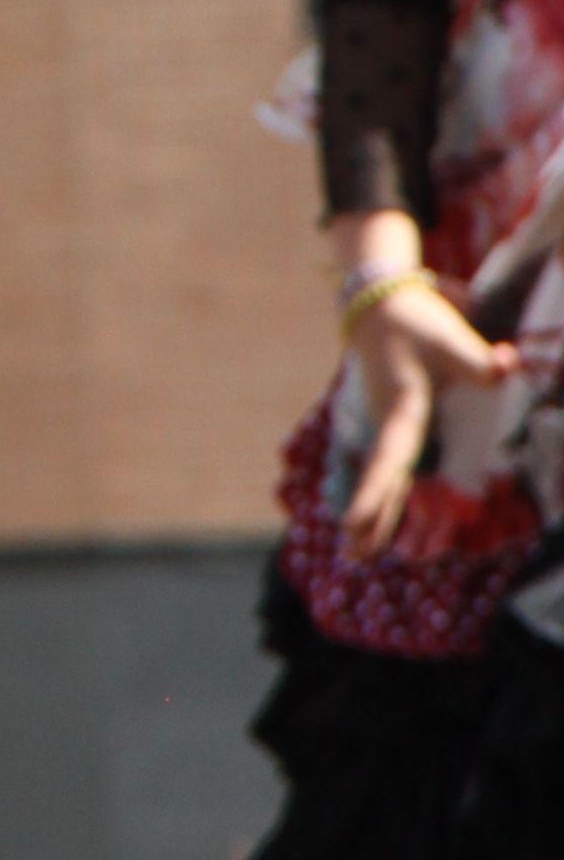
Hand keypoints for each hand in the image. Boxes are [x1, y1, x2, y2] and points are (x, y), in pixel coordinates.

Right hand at [333, 241, 526, 558]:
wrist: (379, 302)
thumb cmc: (415, 321)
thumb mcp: (447, 335)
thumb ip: (478, 359)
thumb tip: (507, 366)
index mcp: (401, 406)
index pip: (389, 457)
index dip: (374, 492)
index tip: (354, 523)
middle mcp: (389, 421)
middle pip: (380, 477)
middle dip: (367, 518)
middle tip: (351, 557)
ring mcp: (386, 423)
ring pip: (382, 476)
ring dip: (373, 513)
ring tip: (356, 555)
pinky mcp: (392, 421)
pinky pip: (387, 467)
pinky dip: (382, 496)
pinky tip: (378, 522)